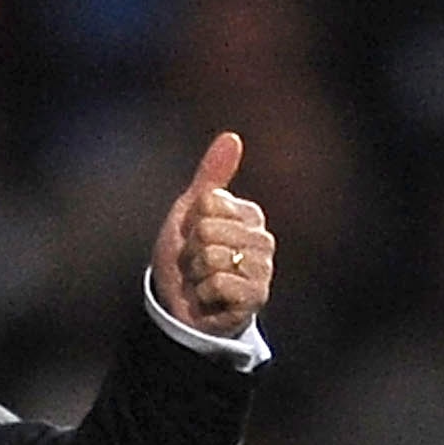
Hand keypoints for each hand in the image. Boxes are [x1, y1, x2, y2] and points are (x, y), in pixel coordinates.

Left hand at [151, 131, 274, 336]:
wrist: (181, 308)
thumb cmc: (188, 261)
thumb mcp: (191, 214)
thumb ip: (211, 176)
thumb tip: (232, 136)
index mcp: (250, 214)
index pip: (207, 203)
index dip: (190, 223)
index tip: (193, 239)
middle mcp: (262, 240)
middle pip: (207, 230)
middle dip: (191, 252)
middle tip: (196, 266)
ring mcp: (262, 270)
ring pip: (212, 257)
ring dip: (195, 275)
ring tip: (202, 282)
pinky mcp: (256, 297)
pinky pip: (217, 282)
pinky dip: (202, 294)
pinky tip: (209, 299)